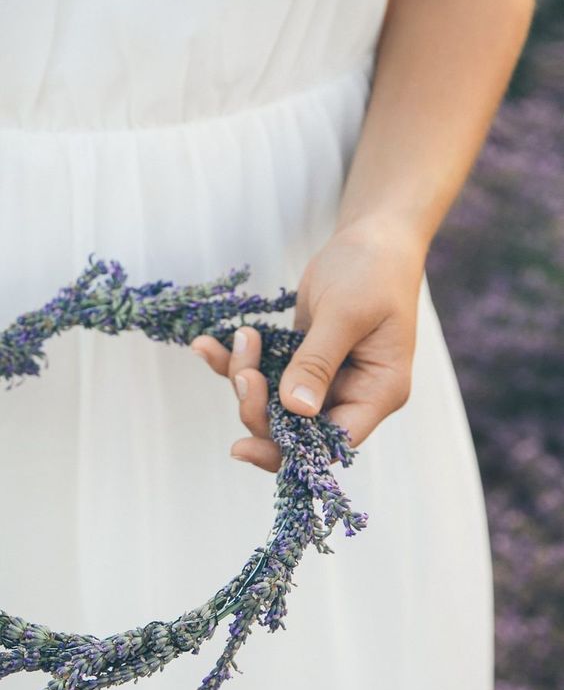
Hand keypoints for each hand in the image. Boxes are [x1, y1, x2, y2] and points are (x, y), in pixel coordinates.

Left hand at [190, 221, 426, 471]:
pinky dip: (235, 361)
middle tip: (242, 370)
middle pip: (297, 430)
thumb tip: (295, 409)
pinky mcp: (301, 361)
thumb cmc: (371, 270)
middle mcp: (352, 394)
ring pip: (273, 404)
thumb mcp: (344, 313)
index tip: (243, 446)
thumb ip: (318, 361)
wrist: (372, 236)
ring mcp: (325, 380)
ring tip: (240, 337)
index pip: (334, 442)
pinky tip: (207, 345)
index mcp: (378, 391)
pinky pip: (264, 373)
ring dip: (245, 377)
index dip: (289, 452)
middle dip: (259, 407)